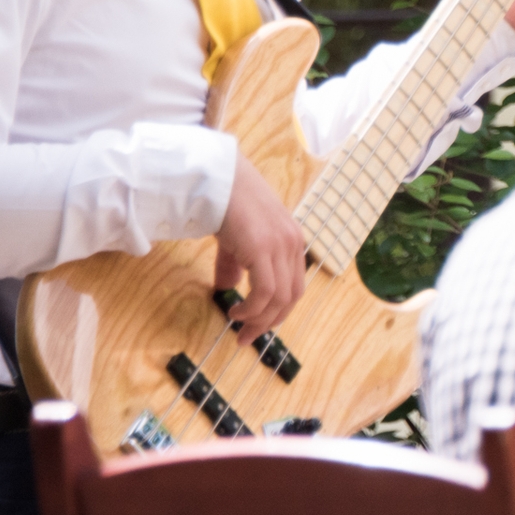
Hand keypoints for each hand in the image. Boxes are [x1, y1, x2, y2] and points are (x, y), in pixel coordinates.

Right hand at [213, 156, 307, 343]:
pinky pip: (265, 292)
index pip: (295, 286)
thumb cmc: (227, 203)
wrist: (220, 177)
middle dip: (270, 322)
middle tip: (248, 337)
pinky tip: (236, 311)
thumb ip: (236, 265)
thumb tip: (228, 288)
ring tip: (239, 326)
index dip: (278, 310)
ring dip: (259, 320)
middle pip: (291, 298)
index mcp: (292, 242)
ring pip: (279, 299)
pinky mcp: (264, 249)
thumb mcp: (236, 240)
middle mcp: (293, 245)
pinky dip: (252, 308)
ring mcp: (281, 247)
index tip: (258, 326)